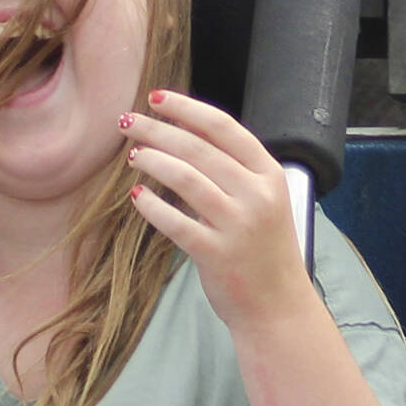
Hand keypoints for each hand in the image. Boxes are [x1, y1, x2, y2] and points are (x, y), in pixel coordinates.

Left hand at [118, 90, 307, 331]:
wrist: (279, 307)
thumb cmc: (264, 252)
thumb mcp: (262, 203)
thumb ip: (234, 173)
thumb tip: (182, 138)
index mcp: (270, 175)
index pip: (224, 127)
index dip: (186, 109)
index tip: (156, 98)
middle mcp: (257, 195)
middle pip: (197, 148)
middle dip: (156, 129)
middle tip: (127, 122)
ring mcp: (238, 225)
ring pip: (184, 177)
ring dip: (151, 160)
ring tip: (132, 156)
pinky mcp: (217, 254)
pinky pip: (174, 222)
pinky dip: (151, 206)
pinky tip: (137, 197)